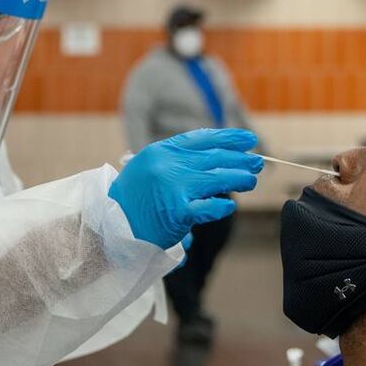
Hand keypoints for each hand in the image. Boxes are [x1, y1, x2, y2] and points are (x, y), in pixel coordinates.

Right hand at [109, 128, 261, 248]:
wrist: (108, 227)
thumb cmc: (129, 201)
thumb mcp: (147, 169)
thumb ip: (175, 162)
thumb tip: (213, 159)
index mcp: (160, 151)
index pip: (202, 138)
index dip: (228, 137)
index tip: (248, 139)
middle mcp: (168, 164)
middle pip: (215, 157)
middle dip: (241, 158)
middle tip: (257, 161)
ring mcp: (174, 187)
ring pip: (218, 178)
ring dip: (239, 179)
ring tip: (251, 181)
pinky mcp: (178, 212)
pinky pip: (210, 207)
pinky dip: (222, 206)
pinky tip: (229, 206)